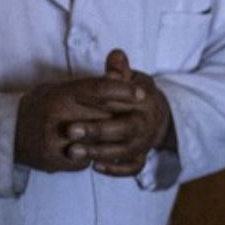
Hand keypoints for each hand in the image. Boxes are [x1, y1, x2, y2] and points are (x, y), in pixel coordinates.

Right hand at [14, 75, 135, 172]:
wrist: (8, 134)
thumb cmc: (40, 106)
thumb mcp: (59, 89)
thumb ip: (89, 84)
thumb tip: (121, 66)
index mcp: (58, 95)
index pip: (98, 89)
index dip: (123, 89)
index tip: (142, 92)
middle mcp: (56, 117)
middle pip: (103, 116)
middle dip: (121, 116)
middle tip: (138, 115)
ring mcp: (55, 141)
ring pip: (98, 141)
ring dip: (109, 139)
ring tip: (116, 135)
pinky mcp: (56, 160)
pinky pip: (87, 159)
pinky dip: (93, 154)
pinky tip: (90, 148)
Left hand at [64, 50, 173, 176]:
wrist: (155, 117)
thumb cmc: (136, 94)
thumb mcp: (133, 79)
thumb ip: (121, 70)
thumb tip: (116, 55)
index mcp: (146, 102)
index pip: (130, 99)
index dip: (112, 98)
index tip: (85, 95)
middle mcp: (146, 125)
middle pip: (124, 130)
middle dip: (97, 131)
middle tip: (69, 130)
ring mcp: (144, 144)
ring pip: (124, 152)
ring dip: (98, 152)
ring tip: (72, 151)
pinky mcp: (139, 158)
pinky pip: (131, 167)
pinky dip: (116, 169)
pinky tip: (94, 166)